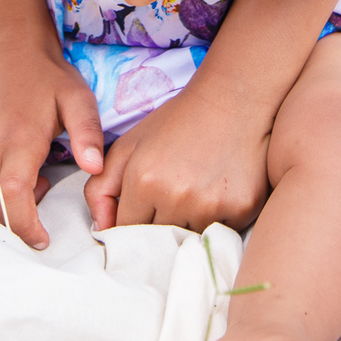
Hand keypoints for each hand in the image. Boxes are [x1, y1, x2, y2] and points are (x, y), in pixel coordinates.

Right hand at [0, 29, 104, 248]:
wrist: (2, 35)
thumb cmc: (46, 71)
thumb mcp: (78, 99)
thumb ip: (88, 135)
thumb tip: (94, 168)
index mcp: (19, 140)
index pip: (14, 200)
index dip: (25, 228)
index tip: (41, 240)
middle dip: (11, 224)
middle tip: (34, 217)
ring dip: (3, 187)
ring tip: (26, 158)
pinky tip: (3, 139)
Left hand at [83, 75, 272, 232]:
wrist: (232, 100)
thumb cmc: (177, 123)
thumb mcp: (128, 145)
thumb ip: (101, 189)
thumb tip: (100, 231)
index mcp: (144, 180)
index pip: (125, 230)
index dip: (132, 220)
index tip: (143, 209)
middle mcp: (176, 196)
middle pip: (157, 239)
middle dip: (159, 225)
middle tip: (172, 197)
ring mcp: (210, 205)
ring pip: (188, 240)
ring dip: (188, 225)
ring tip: (196, 192)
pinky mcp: (241, 209)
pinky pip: (221, 234)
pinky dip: (218, 222)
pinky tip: (219, 191)